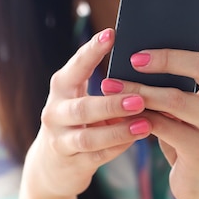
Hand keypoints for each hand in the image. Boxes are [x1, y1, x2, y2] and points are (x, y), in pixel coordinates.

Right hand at [25, 29, 151, 198]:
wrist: (52, 165)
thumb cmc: (78, 120)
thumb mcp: (81, 98)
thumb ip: (105, 85)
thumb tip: (146, 66)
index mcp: (61, 88)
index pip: (75, 67)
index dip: (92, 51)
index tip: (111, 34)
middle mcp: (55, 112)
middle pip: (83, 108)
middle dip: (112, 104)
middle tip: (140, 98)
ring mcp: (60, 140)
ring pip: (89, 137)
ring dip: (119, 131)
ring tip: (145, 124)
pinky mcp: (71, 163)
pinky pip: (97, 156)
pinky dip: (118, 147)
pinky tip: (137, 139)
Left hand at [101, 0, 198, 198]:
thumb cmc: (194, 130)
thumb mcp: (194, 99)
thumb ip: (182, 77)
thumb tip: (142, 45)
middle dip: (165, 57)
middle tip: (133, 56)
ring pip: (174, 97)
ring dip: (137, 90)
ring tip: (109, 85)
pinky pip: (161, 125)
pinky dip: (137, 117)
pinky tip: (120, 114)